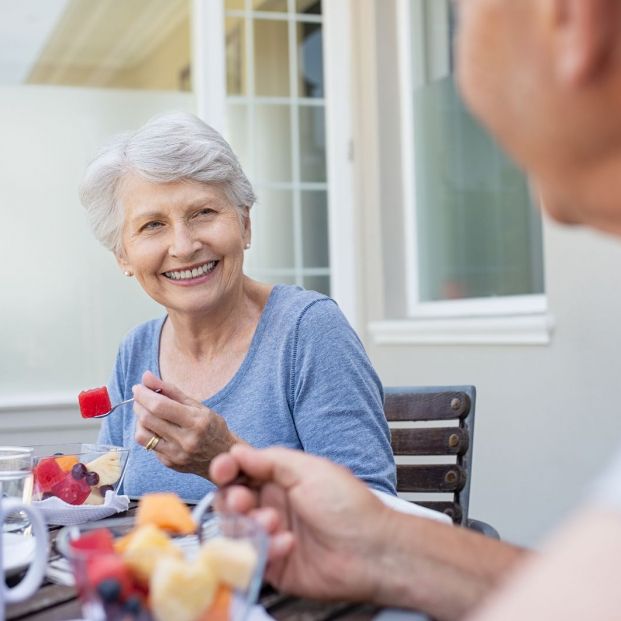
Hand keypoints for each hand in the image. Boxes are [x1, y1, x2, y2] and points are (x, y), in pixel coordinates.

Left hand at [133, 371, 240, 477]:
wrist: (222, 455)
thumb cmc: (211, 426)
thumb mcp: (196, 405)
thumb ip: (170, 390)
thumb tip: (146, 376)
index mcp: (196, 421)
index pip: (160, 406)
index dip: (144, 395)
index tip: (137, 387)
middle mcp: (186, 440)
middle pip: (148, 419)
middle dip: (138, 404)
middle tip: (139, 397)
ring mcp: (176, 454)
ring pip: (142, 434)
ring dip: (139, 419)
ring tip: (146, 412)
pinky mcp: (169, 463)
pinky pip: (148, 445)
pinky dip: (146, 432)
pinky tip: (155, 427)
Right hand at [210, 444, 394, 602]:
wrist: (372, 551)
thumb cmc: (348, 505)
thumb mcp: (310, 470)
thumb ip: (271, 460)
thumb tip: (237, 452)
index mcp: (281, 479)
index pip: (242, 472)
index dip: (227, 469)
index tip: (222, 469)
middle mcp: (273, 505)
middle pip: (231, 500)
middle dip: (233, 499)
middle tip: (244, 502)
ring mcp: (272, 535)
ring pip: (236, 529)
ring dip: (249, 524)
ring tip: (274, 524)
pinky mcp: (274, 564)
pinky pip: (251, 557)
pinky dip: (265, 549)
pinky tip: (288, 545)